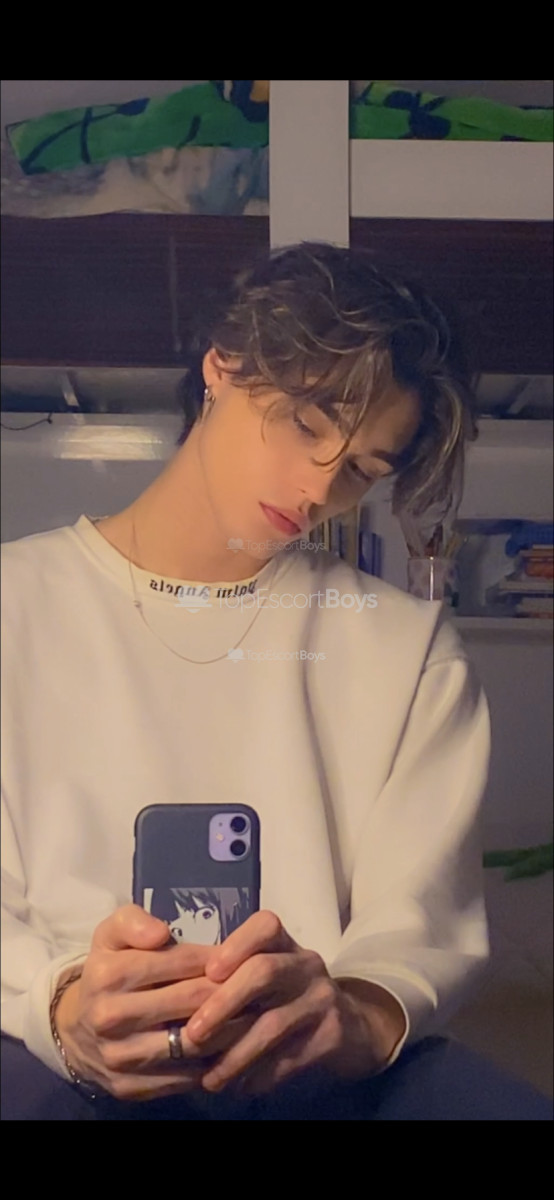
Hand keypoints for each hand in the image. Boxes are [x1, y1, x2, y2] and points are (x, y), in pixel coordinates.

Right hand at [54, 905, 254, 1101]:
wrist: (77, 1030)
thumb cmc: (108, 971)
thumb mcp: (111, 934)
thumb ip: (133, 921)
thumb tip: (160, 933)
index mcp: (109, 973)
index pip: (181, 962)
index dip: (217, 959)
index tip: (242, 958)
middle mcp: (110, 1016)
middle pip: (191, 1001)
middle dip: (231, 991)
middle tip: (258, 986)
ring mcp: (120, 1056)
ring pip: (193, 1043)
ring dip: (229, 1030)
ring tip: (253, 1015)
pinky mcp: (129, 1087)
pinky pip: (184, 1077)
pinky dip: (212, 1062)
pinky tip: (229, 1047)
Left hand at [185, 911, 406, 1094]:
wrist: (350, 1026)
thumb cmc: (288, 995)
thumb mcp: (267, 973)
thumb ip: (230, 976)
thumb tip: (172, 995)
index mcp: (284, 944)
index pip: (264, 927)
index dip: (236, 945)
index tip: (209, 970)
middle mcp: (305, 964)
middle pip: (264, 972)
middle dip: (223, 1003)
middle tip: (192, 1033)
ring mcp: (321, 999)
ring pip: (273, 1023)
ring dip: (235, 1054)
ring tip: (209, 1078)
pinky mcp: (331, 1036)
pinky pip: (289, 1058)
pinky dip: (259, 1076)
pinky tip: (238, 1088)